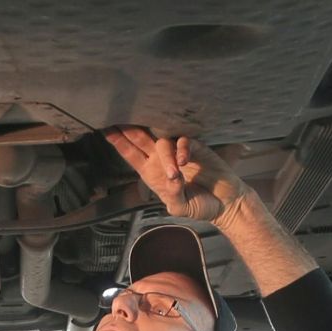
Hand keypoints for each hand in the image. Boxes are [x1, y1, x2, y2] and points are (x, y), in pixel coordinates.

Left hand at [105, 127, 247, 225]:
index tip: (106, 132)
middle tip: (118, 121)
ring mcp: (178, 153)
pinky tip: (184, 162)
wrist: (225, 204)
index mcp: (152, 173)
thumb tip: (172, 177)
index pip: (132, 155)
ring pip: (163, 143)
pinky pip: (184, 143)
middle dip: (129, 131)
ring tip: (174, 174)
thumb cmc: (200, 206)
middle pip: (141, 140)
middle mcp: (162, 160)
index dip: (119, 143)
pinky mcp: (196, 149)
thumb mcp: (180, 207)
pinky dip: (182, 151)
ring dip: (165, 157)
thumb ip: (172, 195)